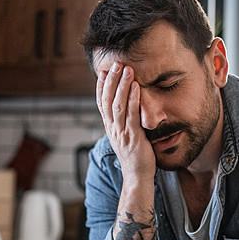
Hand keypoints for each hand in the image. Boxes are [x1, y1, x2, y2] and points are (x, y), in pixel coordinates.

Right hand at [96, 62, 155, 183]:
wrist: (137, 176)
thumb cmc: (134, 154)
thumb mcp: (124, 135)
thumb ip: (122, 120)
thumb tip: (124, 104)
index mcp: (109, 127)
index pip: (101, 103)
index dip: (101, 86)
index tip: (104, 70)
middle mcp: (112, 128)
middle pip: (107, 100)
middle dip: (112, 80)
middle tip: (116, 63)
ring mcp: (121, 133)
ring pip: (118, 106)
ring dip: (122, 86)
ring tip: (127, 70)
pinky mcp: (133, 138)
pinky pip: (132, 116)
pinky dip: (134, 100)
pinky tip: (137, 87)